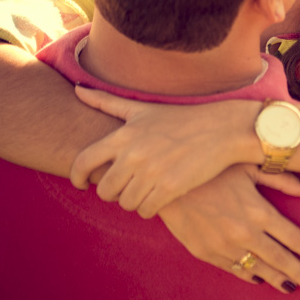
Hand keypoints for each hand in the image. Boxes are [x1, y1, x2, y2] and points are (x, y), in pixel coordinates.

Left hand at [70, 86, 260, 217]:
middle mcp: (134, 154)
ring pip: (125, 203)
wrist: (223, 129)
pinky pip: (146, 210)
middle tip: (124, 187)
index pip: (83, 161)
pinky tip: (158, 197)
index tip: (81, 183)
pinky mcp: (170, 187)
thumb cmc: (182, 119)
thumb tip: (76, 90)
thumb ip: (107, 102)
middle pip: (105, 190)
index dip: (76, 176)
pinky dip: (149, 208)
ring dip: (133, 201)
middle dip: (112, 192)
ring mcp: (152, 172)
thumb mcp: (142, 109)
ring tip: (145, 191)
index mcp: (124, 135)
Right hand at [159, 165, 299, 293]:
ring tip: (292, 287)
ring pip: (258, 268)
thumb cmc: (213, 166)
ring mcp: (223, 245)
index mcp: (258, 211)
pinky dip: (248, 275)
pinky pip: (232, 269)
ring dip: (277, 279)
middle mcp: (243, 232)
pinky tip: (260, 280)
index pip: (294, 239)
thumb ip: (283, 179)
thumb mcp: (250, 165)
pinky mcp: (204, 252)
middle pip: (280, 259)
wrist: (165, 178)